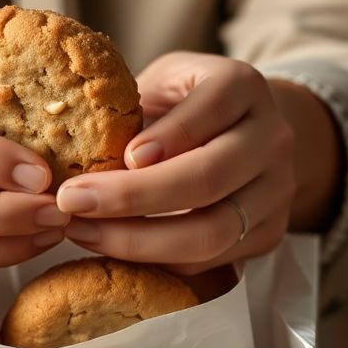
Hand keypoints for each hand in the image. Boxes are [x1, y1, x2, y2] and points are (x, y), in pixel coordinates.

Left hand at [55, 52, 299, 274]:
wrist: (243, 132)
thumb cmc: (181, 105)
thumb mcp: (159, 85)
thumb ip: (130, 109)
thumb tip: (71, 156)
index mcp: (243, 86)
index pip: (213, 107)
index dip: (170, 135)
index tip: (124, 157)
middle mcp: (272, 138)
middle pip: (210, 178)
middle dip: (134, 197)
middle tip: (73, 203)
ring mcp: (276, 191)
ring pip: (213, 231)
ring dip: (139, 241)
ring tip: (83, 231)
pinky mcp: (268, 234)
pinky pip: (211, 262)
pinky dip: (156, 262)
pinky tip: (111, 247)